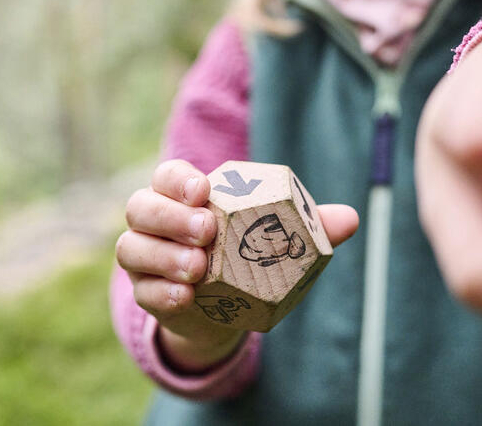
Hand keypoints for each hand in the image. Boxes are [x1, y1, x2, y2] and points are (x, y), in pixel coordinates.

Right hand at [116, 159, 359, 370]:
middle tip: (207, 231)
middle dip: (170, 217)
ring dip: (164, 256)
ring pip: (132, 248)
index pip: (168, 176)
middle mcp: (154, 221)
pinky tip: (186, 295)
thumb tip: (349, 219)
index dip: (178, 180)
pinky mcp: (145, 293)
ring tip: (198, 267)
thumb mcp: (275, 239)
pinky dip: (161, 292)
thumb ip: (307, 225)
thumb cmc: (248, 255)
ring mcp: (144, 258)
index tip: (204, 190)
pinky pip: (141, 291)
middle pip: (141, 207)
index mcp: (183, 196)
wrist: (226, 307)